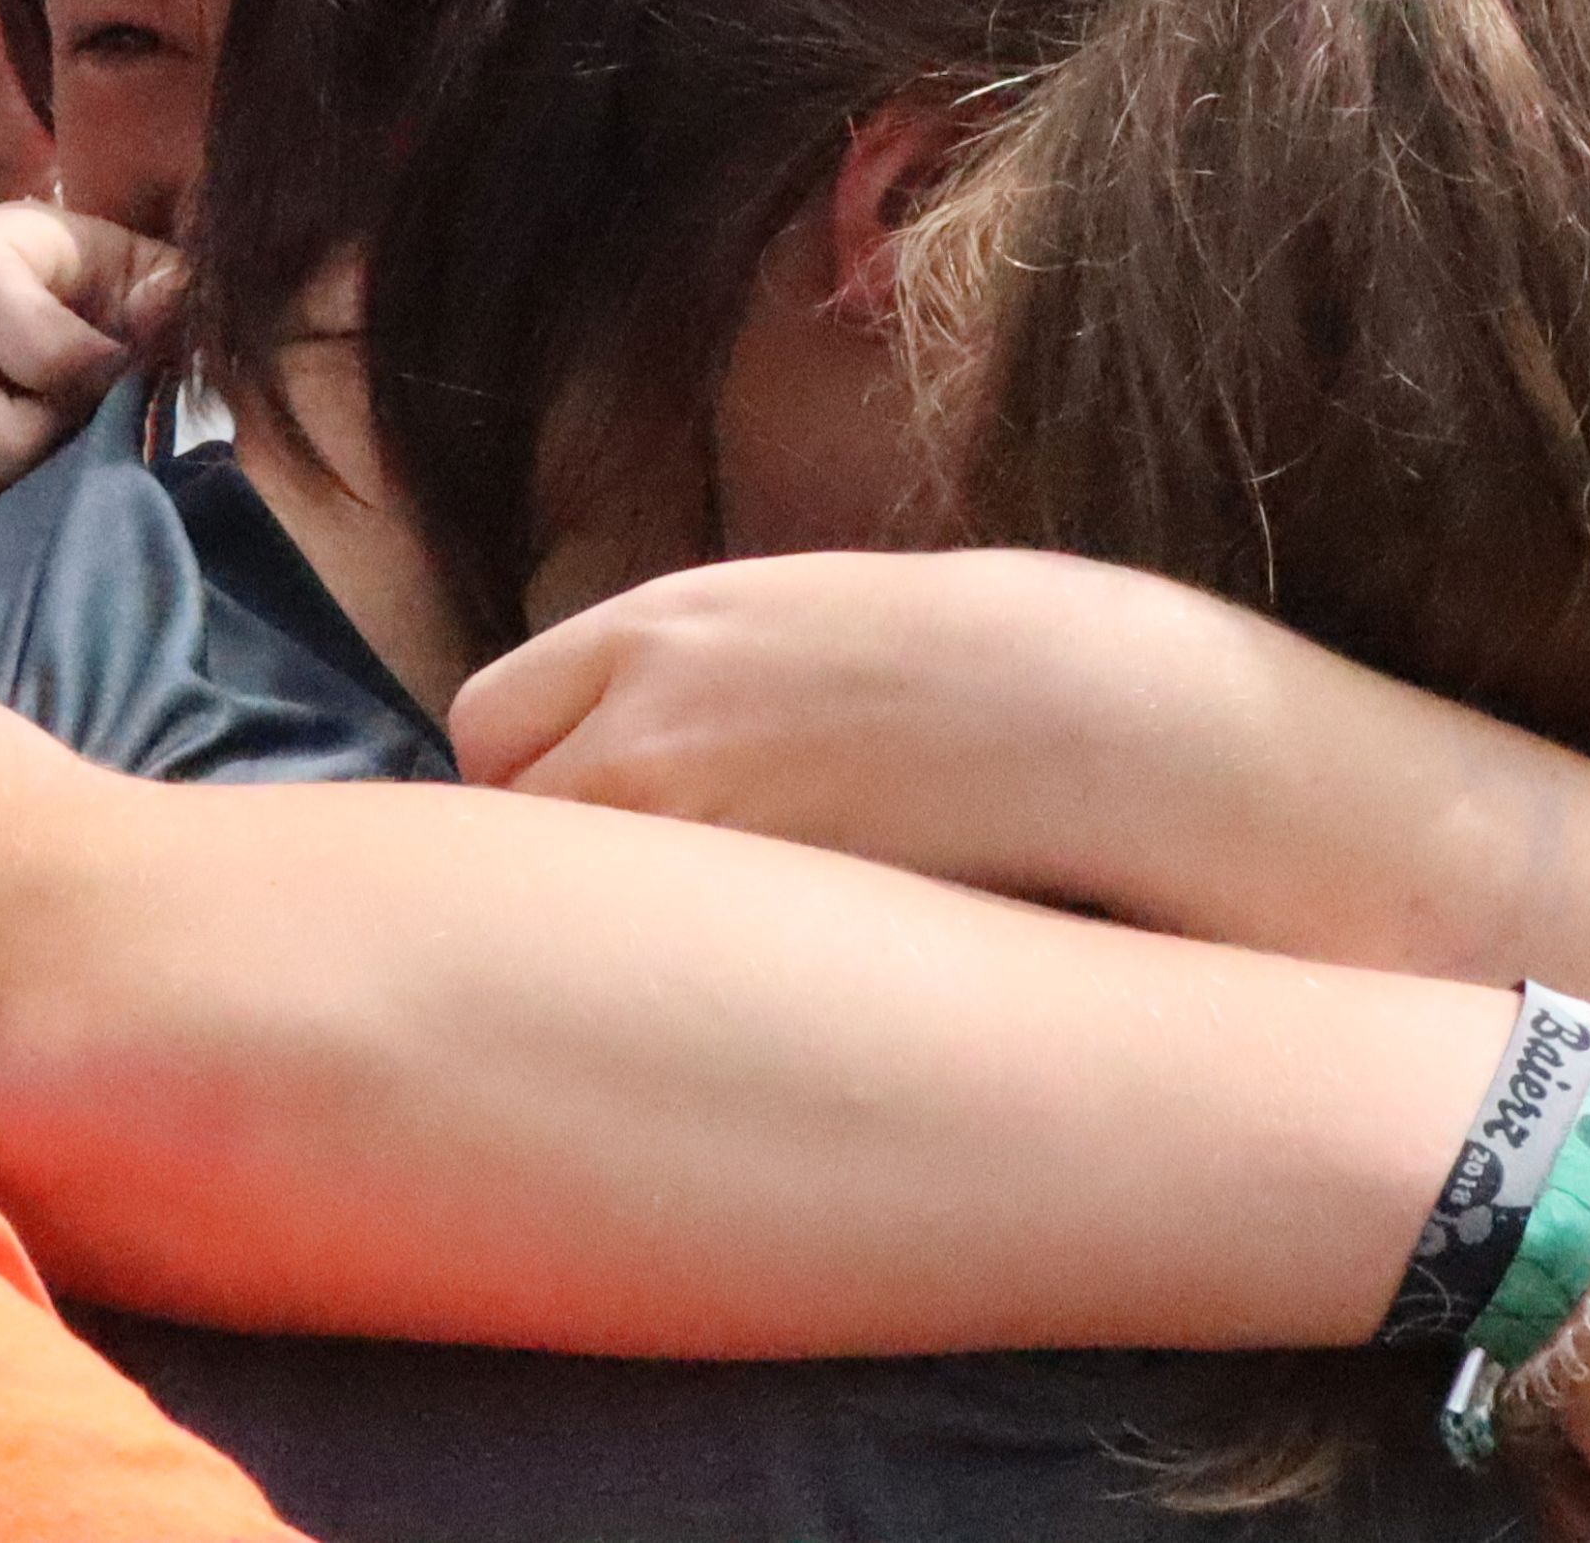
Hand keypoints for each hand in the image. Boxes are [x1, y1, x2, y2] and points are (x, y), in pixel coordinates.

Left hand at [451, 550, 1244, 912]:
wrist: (1100, 714)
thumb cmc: (979, 661)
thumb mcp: (804, 613)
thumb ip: (690, 671)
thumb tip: (624, 741)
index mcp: (663, 626)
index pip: (488, 718)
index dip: (529, 768)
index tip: (586, 804)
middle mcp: (647, 719)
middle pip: (505, 815)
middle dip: (552, 850)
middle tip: (642, 887)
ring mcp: (696, 820)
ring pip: (568, 906)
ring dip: (610, 925)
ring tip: (700, 942)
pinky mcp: (749, 919)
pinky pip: (655, 966)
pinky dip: (680, 976)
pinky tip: (755, 975)